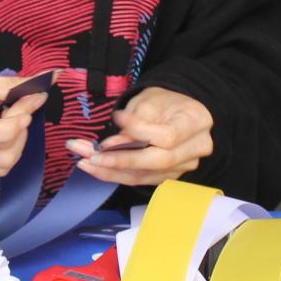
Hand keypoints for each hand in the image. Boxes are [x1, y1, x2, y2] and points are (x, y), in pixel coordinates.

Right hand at [0, 64, 45, 177]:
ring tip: (14, 120)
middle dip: (22, 130)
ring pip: (1, 165)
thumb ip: (8, 84)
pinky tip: (5, 133)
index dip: (13, 124)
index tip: (30, 102)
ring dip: (19, 143)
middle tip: (24, 107)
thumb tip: (46, 79)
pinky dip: (7, 152)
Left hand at [66, 87, 213, 187]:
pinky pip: (141, 179)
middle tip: (91, 155)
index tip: (117, 118)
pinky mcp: (169, 176)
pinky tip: (96, 167)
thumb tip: (113, 144)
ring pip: (146, 175)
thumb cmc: (165, 101)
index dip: (139, 131)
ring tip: (85, 161)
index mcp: (196, 122)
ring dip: (111, 171)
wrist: (178, 112)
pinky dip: (116, 175)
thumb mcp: (151, 100)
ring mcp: (184, 166)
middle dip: (121, 160)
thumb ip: (135, 121)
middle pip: (158, 162)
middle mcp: (196, 148)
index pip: (168, 136)